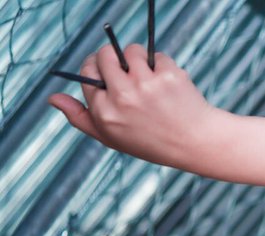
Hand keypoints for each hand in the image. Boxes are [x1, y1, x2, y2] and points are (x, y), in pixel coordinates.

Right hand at [48, 43, 226, 171]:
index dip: (98, 71)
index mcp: (104, 113)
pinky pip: (155, 55)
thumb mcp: (112, 138)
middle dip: (114, 59)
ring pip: (129, 50)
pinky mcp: (168, 76)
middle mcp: (122, 97)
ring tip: (148, 79)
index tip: (109, 76)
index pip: (87, 73)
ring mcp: (146, 85)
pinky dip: (160, 65)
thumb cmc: (152, 142)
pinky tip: (167, 83)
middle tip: (127, 73)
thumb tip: (53, 98)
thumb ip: (80, 118)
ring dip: (137, 59)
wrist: (197, 143)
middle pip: (104, 55)